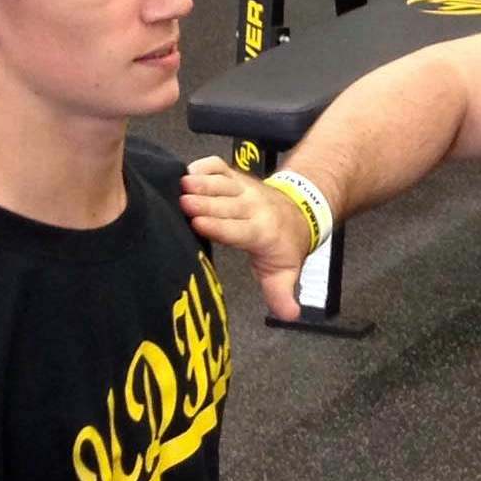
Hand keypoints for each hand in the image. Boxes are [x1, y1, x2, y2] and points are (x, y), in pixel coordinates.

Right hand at [179, 155, 313, 321]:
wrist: (299, 212)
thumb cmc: (283, 245)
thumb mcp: (284, 273)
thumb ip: (281, 294)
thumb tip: (289, 315)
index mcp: (262, 233)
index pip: (238, 229)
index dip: (219, 226)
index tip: (199, 224)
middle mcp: (252, 207)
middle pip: (225, 204)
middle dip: (205, 202)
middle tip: (183, 202)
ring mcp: (243, 189)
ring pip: (222, 182)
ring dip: (202, 182)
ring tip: (182, 183)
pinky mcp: (234, 177)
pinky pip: (219, 166)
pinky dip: (204, 165)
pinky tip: (186, 170)